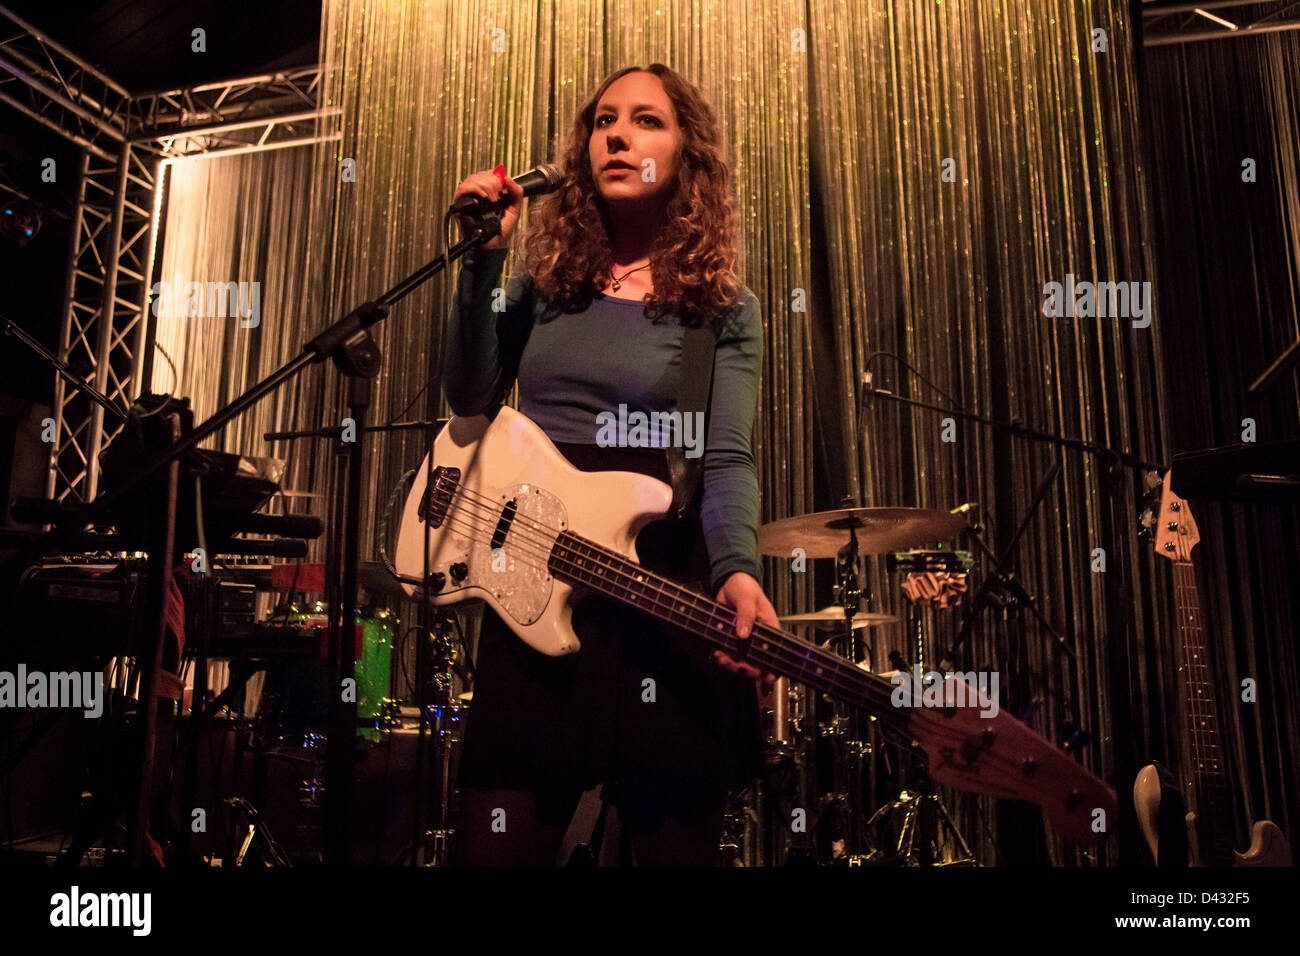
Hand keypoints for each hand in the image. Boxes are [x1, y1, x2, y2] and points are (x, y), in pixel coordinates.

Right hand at [452, 166, 525, 249]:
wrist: (493, 245)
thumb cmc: (501, 230)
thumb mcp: (514, 209)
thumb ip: (516, 193)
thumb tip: (508, 178)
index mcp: (487, 193)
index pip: (487, 174)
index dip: (495, 175)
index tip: (503, 184)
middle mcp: (475, 194)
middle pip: (479, 174)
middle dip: (492, 181)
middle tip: (498, 194)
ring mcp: (467, 199)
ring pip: (472, 179)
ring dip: (485, 185)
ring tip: (493, 198)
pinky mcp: (460, 205)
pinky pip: (463, 189)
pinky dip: (475, 189)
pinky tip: (484, 196)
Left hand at [711, 572, 780, 690]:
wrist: (729, 582)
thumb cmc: (745, 587)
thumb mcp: (748, 598)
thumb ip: (747, 615)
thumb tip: (743, 634)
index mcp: (770, 630)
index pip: (775, 655)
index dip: (773, 670)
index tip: (767, 678)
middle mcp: (758, 638)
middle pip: (757, 664)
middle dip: (746, 670)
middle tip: (736, 666)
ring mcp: (745, 641)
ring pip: (741, 662)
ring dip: (731, 665)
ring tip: (720, 658)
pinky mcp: (731, 639)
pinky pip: (729, 655)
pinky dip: (723, 658)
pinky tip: (717, 654)